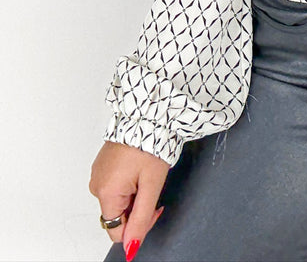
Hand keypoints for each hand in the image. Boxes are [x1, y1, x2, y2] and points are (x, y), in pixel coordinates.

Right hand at [89, 140, 169, 257]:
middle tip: (152, 186)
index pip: (116, 231)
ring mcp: (98, 174)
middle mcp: (96, 185)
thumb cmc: (150, 145)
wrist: (146, 114)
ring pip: (117, 200)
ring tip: (145, 174)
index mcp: (105, 192)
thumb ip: (142, 218)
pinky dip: (128, 183)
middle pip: (117, 215)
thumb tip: (131, 247)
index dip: (138, 226)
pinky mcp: (102, 165)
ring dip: (133, 195)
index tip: (154, 208)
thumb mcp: (152, 185)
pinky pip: (114, 186)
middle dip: (137, 208)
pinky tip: (138, 168)